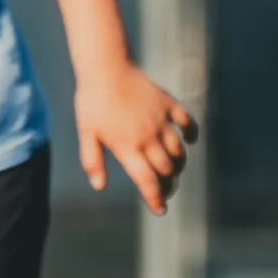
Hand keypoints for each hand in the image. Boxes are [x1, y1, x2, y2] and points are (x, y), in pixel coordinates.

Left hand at [76, 61, 197, 214]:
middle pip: (166, 170)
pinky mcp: (167, 104)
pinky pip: (186, 122)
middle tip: (165, 192)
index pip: (146, 181)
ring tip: (173, 171)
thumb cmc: (92, 101)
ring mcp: (159, 120)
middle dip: (168, 186)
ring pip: (178, 151)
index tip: (160, 210)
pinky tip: (189, 141)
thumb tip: (98, 186)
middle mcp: (147, 137)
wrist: (105, 67)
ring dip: (178, 165)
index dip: (155, 199)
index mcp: (127, 147)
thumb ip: (92, 160)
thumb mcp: (86, 133)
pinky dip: (191, 134)